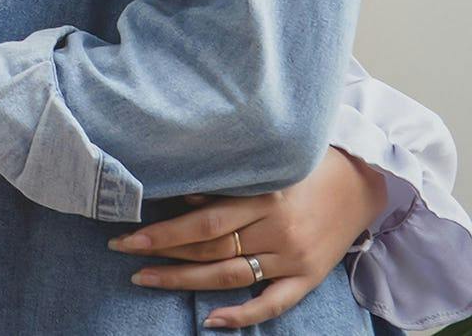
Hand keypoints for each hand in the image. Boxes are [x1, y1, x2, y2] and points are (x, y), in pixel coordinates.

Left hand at [110, 148, 387, 329]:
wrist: (363, 183)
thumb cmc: (304, 167)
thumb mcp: (265, 165)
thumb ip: (226, 184)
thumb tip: (181, 199)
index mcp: (263, 197)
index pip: (202, 223)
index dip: (162, 233)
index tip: (126, 236)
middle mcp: (277, 230)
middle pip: (210, 249)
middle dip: (161, 252)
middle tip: (122, 252)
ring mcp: (293, 257)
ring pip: (230, 275)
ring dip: (184, 280)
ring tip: (145, 278)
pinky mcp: (308, 277)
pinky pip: (273, 304)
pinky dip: (242, 315)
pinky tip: (211, 320)